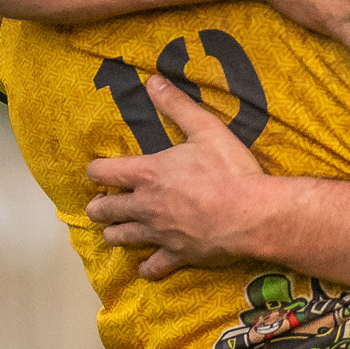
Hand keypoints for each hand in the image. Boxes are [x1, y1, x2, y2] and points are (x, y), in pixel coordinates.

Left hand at [85, 76, 265, 279]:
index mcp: (147, 173)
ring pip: (119, 238)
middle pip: (103, 210)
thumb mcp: (205, 128)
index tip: (100, 170)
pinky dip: (146, 267)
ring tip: (117, 230)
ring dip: (114, 233)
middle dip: (99, 206)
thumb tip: (152, 80)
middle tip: (103, 204)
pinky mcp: (176, 255)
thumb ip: (177, 105)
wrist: (253, 212)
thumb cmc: (230, 169)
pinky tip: (146, 265)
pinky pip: (151, 267)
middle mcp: (144, 205)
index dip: (96, 170)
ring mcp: (158, 233)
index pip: (102, 171)